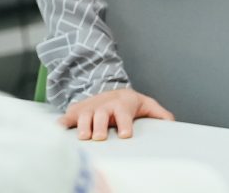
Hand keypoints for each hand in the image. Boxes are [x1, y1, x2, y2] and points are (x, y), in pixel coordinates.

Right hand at [59, 87, 173, 140]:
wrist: (110, 91)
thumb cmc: (129, 102)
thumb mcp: (146, 105)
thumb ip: (159, 114)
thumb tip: (172, 123)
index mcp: (122, 105)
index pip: (124, 114)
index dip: (125, 124)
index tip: (125, 135)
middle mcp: (104, 106)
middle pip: (101, 115)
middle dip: (100, 126)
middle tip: (100, 137)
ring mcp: (88, 109)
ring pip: (83, 117)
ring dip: (82, 126)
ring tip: (83, 137)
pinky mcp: (75, 112)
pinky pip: (65, 118)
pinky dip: (60, 124)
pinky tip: (56, 130)